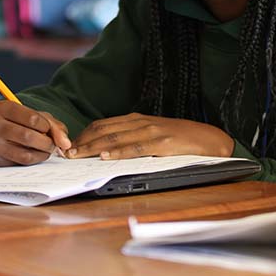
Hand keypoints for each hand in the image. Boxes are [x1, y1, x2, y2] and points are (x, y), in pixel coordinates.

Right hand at [0, 100, 70, 165]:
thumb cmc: (20, 123)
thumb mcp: (36, 117)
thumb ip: (53, 126)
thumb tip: (65, 144)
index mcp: (3, 107)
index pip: (32, 118)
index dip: (46, 126)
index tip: (48, 129)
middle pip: (28, 136)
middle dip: (47, 142)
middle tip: (52, 144)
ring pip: (25, 153)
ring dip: (42, 153)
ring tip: (46, 149)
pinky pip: (20, 162)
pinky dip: (34, 160)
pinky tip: (36, 155)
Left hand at [67, 113, 234, 159]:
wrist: (211, 139)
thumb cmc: (182, 140)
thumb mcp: (154, 135)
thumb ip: (134, 139)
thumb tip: (108, 151)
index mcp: (138, 120)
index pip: (103, 124)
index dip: (84, 134)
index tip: (69, 145)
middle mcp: (142, 122)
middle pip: (104, 130)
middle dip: (83, 142)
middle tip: (65, 152)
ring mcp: (152, 131)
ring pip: (115, 138)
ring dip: (93, 147)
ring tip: (77, 155)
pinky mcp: (162, 143)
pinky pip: (136, 148)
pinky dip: (118, 152)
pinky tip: (105, 156)